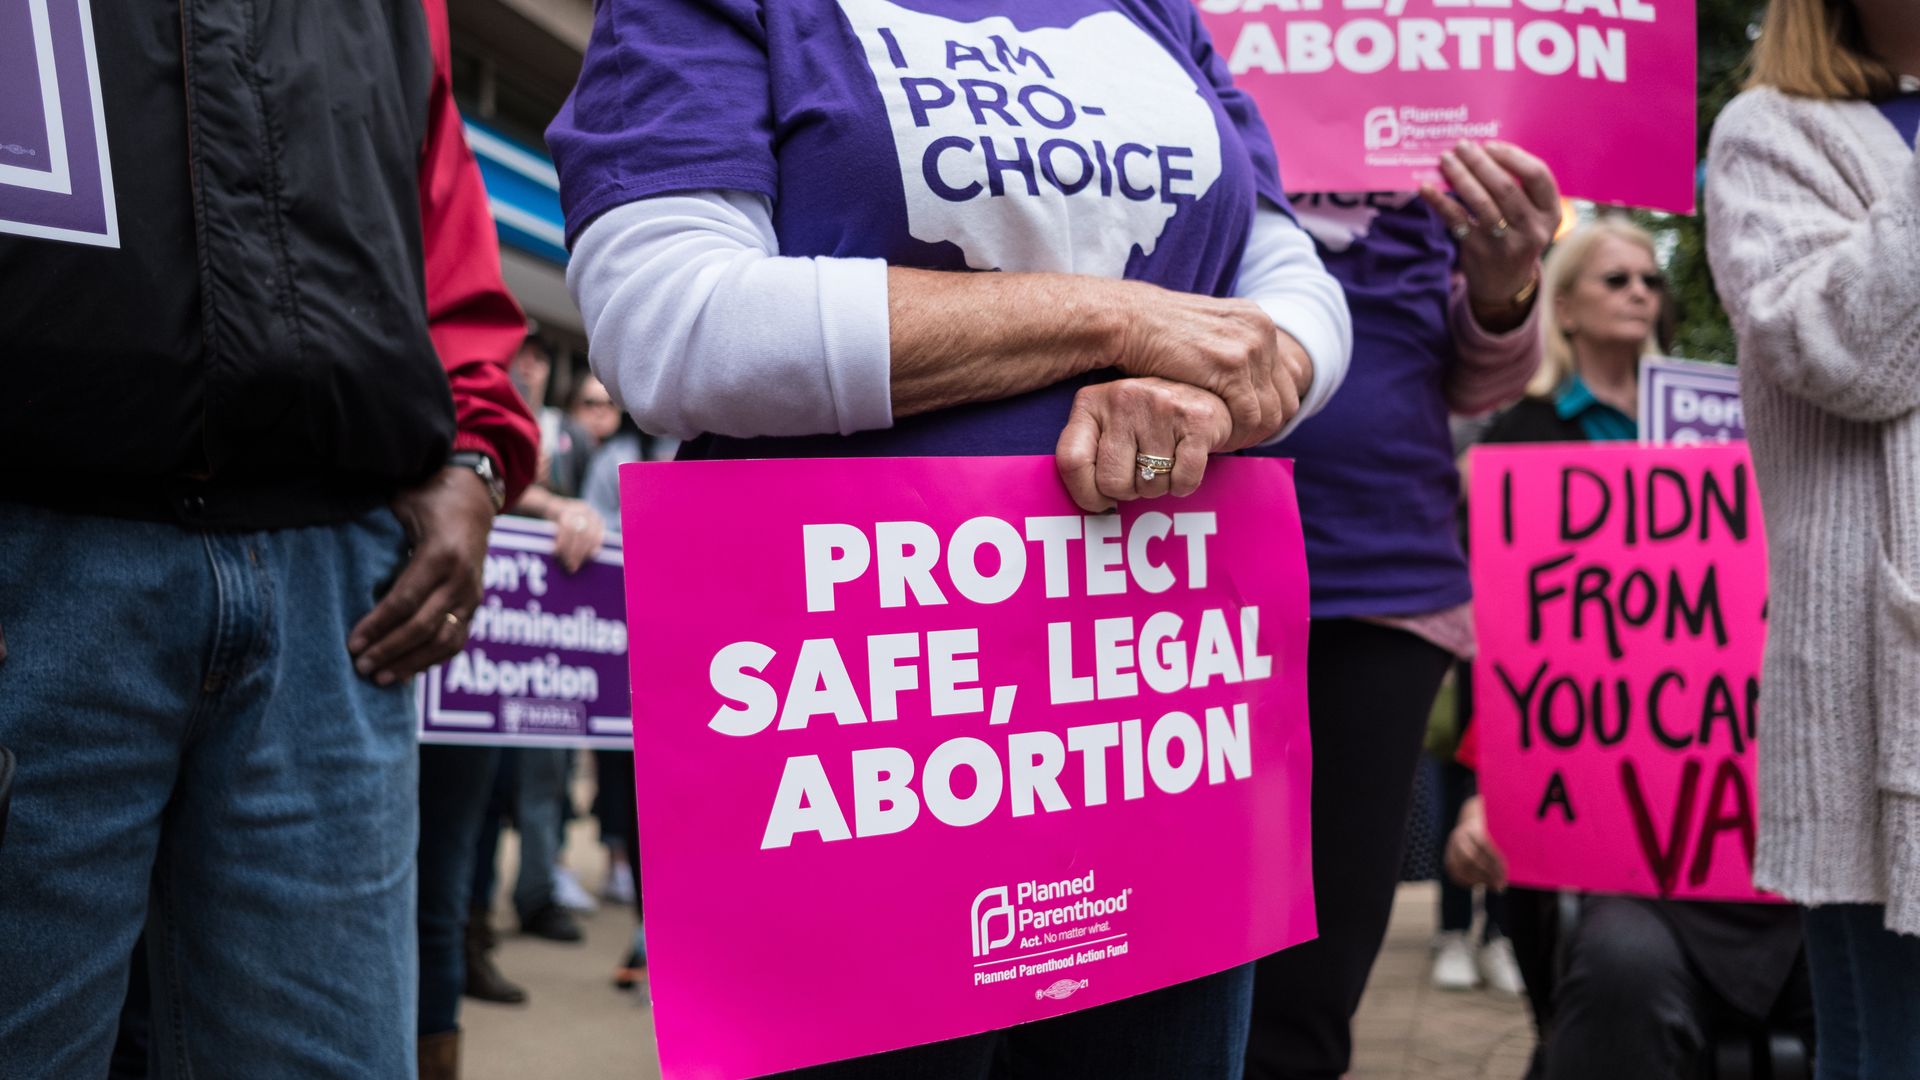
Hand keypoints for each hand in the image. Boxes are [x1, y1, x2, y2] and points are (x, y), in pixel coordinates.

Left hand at [347, 466, 495, 686]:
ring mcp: (472, 595)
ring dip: (411, 663)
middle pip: (423, 626)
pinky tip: (405, 674)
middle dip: (389, 650)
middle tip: (360, 665)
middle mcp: (461, 580)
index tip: (352, 643)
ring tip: (380, 678)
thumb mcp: (402, 505)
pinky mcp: (474, 606)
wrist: (473, 499)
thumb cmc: (428, 500)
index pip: (405, 601)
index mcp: (441, 555)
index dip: (377, 625)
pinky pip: (456, 642)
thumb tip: (331, 549)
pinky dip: (430, 661)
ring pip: (444, 641)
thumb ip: (376, 530)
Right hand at [545, 497, 606, 572]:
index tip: (585, 563)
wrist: (549, 507)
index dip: (590, 551)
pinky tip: (556, 551)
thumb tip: (592, 556)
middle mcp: (589, 513)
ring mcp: (577, 509)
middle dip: (578, 554)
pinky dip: (560, 541)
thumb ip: (586, 542)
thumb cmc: (565, 525)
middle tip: (572, 567)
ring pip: (574, 532)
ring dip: (568, 550)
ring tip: (563, 562)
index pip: (596, 538)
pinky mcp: (563, 509)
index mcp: (597, 520)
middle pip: (586, 535)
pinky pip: (563, 527)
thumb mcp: (579, 531)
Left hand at [1055, 377, 1233, 513]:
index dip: (1085, 493)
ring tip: (1166, 460)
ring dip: (1159, 486)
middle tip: (1141, 472)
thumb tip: (1092, 506)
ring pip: (1149, 485)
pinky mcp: (1196, 420)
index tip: (1101, 500)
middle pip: (1111, 482)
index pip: (1071, 461)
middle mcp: (1122, 398)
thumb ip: (1089, 456)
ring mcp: (1161, 406)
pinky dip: (1183, 485)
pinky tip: (1184, 463)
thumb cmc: (1147, 422)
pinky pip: (1182, 481)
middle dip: (1128, 490)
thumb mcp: (1108, 427)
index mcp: (1091, 403)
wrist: (1207, 395)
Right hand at [1108, 285, 1311, 451]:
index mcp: (1257, 321)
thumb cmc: (1154, 332)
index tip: (1242, 428)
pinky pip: (1249, 416)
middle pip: (1285, 398)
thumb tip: (1243, 383)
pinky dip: (1236, 434)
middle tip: (1236, 442)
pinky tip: (1216, 439)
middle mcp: (1261, 330)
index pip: (1285, 380)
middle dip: (1263, 427)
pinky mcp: (1232, 365)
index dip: (1267, 410)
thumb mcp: (1205, 333)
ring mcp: (1249, 346)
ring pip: (1271, 412)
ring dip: (1249, 435)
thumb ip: (1228, 351)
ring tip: (1224, 443)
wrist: (1128, 319)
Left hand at [1420, 140, 1562, 328]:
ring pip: (1481, 202)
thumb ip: (1518, 188)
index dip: (1512, 156)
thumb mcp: (1531, 216)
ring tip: (1446, 160)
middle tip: (1461, 146)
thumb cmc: (1514, 236)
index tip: (1490, 146)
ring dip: (1460, 176)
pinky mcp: (1480, 252)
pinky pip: (1457, 220)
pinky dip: (1440, 201)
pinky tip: (1426, 188)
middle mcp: (1533, 228)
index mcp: (1550, 212)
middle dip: (1481, 162)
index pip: (1538, 175)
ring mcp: (1506, 243)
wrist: (1504, 284)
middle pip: (1506, 186)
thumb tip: (1480, 151)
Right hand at [1444, 795, 1508, 889]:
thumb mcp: (1497, 833)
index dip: (1495, 865)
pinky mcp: (1448, 854)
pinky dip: (1465, 881)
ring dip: (1477, 879)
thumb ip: (1502, 849)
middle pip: (1471, 858)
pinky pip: (1454, 871)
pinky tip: (1478, 884)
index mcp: (1474, 827)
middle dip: (1486, 875)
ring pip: (1461, 866)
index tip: (1504, 878)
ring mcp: (1451, 845)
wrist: (1470, 820)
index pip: (1485, 847)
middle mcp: (1460, 835)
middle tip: (1499, 886)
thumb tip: (1510, 871)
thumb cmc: (1490, 829)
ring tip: (1491, 886)